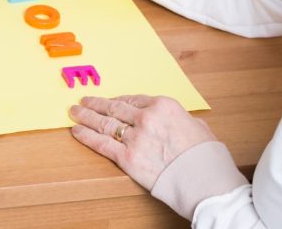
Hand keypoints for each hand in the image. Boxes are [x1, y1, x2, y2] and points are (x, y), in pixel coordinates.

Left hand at [69, 95, 216, 189]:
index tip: (110, 101)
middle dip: (96, 104)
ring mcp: (135, 137)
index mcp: (163, 106)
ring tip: (75, 113)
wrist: (204, 181)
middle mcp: (146, 117)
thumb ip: (184, 121)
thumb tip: (183, 123)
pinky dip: (86, 136)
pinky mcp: (127, 157)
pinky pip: (101, 143)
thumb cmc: (206, 157)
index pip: (134, 99)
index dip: (118, 100)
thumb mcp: (199, 128)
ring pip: (104, 123)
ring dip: (86, 116)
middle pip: (115, 108)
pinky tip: (77, 131)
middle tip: (84, 102)